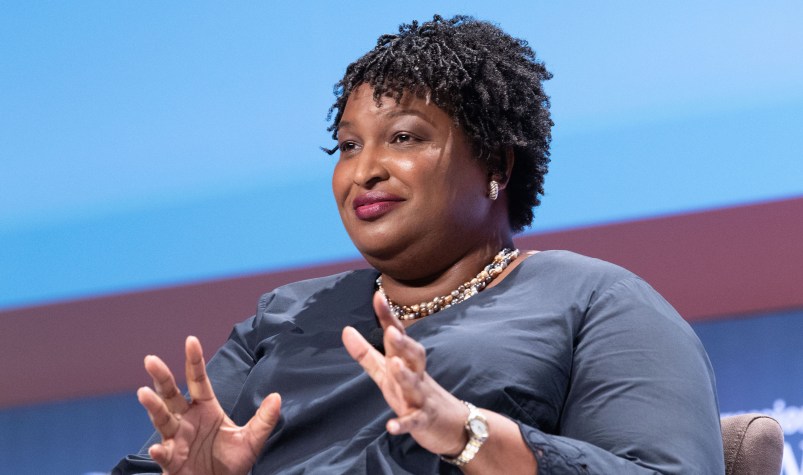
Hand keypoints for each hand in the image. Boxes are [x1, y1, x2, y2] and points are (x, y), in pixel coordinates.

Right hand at [137, 336, 280, 474]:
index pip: (198, 380)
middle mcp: (187, 419)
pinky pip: (164, 454)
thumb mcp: (252, 439)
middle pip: (171, 394)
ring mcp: (176, 439)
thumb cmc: (232, 462)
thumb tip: (277, 397)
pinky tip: (158, 447)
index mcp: (205, 409)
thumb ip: (264, 419)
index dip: (194, 361)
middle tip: (151, 360)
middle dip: (162, 377)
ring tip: (144, 393)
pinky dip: (160, 451)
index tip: (191, 340)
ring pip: (162, 419)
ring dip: (153, 406)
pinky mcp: (172, 461)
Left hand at [342, 292, 468, 456]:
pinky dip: (404, 424)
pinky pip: (415, 422)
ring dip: (406, 376)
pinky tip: (391, 427)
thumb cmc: (413, 393)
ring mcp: (422, 398)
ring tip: (395, 364)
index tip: (378, 296)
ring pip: (415, 385)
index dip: (388, 317)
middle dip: (403, 343)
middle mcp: (416, 375)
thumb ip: (366, 353)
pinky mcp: (424, 421)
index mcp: (406, 362)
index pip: (398, 336)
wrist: (451, 426)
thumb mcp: (386, 373)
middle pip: (414, 355)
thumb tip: (345, 329)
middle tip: (391, 330)